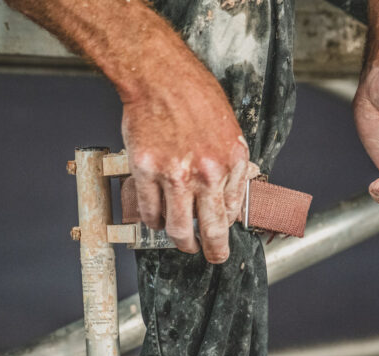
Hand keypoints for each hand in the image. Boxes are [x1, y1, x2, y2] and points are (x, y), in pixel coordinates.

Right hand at [121, 57, 251, 261]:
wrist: (160, 76)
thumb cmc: (195, 96)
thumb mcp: (229, 130)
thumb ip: (230, 165)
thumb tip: (231, 196)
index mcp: (231, 162)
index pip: (232, 210)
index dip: (227, 225)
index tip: (223, 232)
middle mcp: (206, 173)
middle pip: (211, 229)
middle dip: (213, 250)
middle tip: (212, 256)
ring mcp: (174, 175)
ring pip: (177, 228)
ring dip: (180, 241)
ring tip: (181, 242)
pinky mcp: (146, 171)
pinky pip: (149, 211)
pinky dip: (151, 221)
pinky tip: (155, 220)